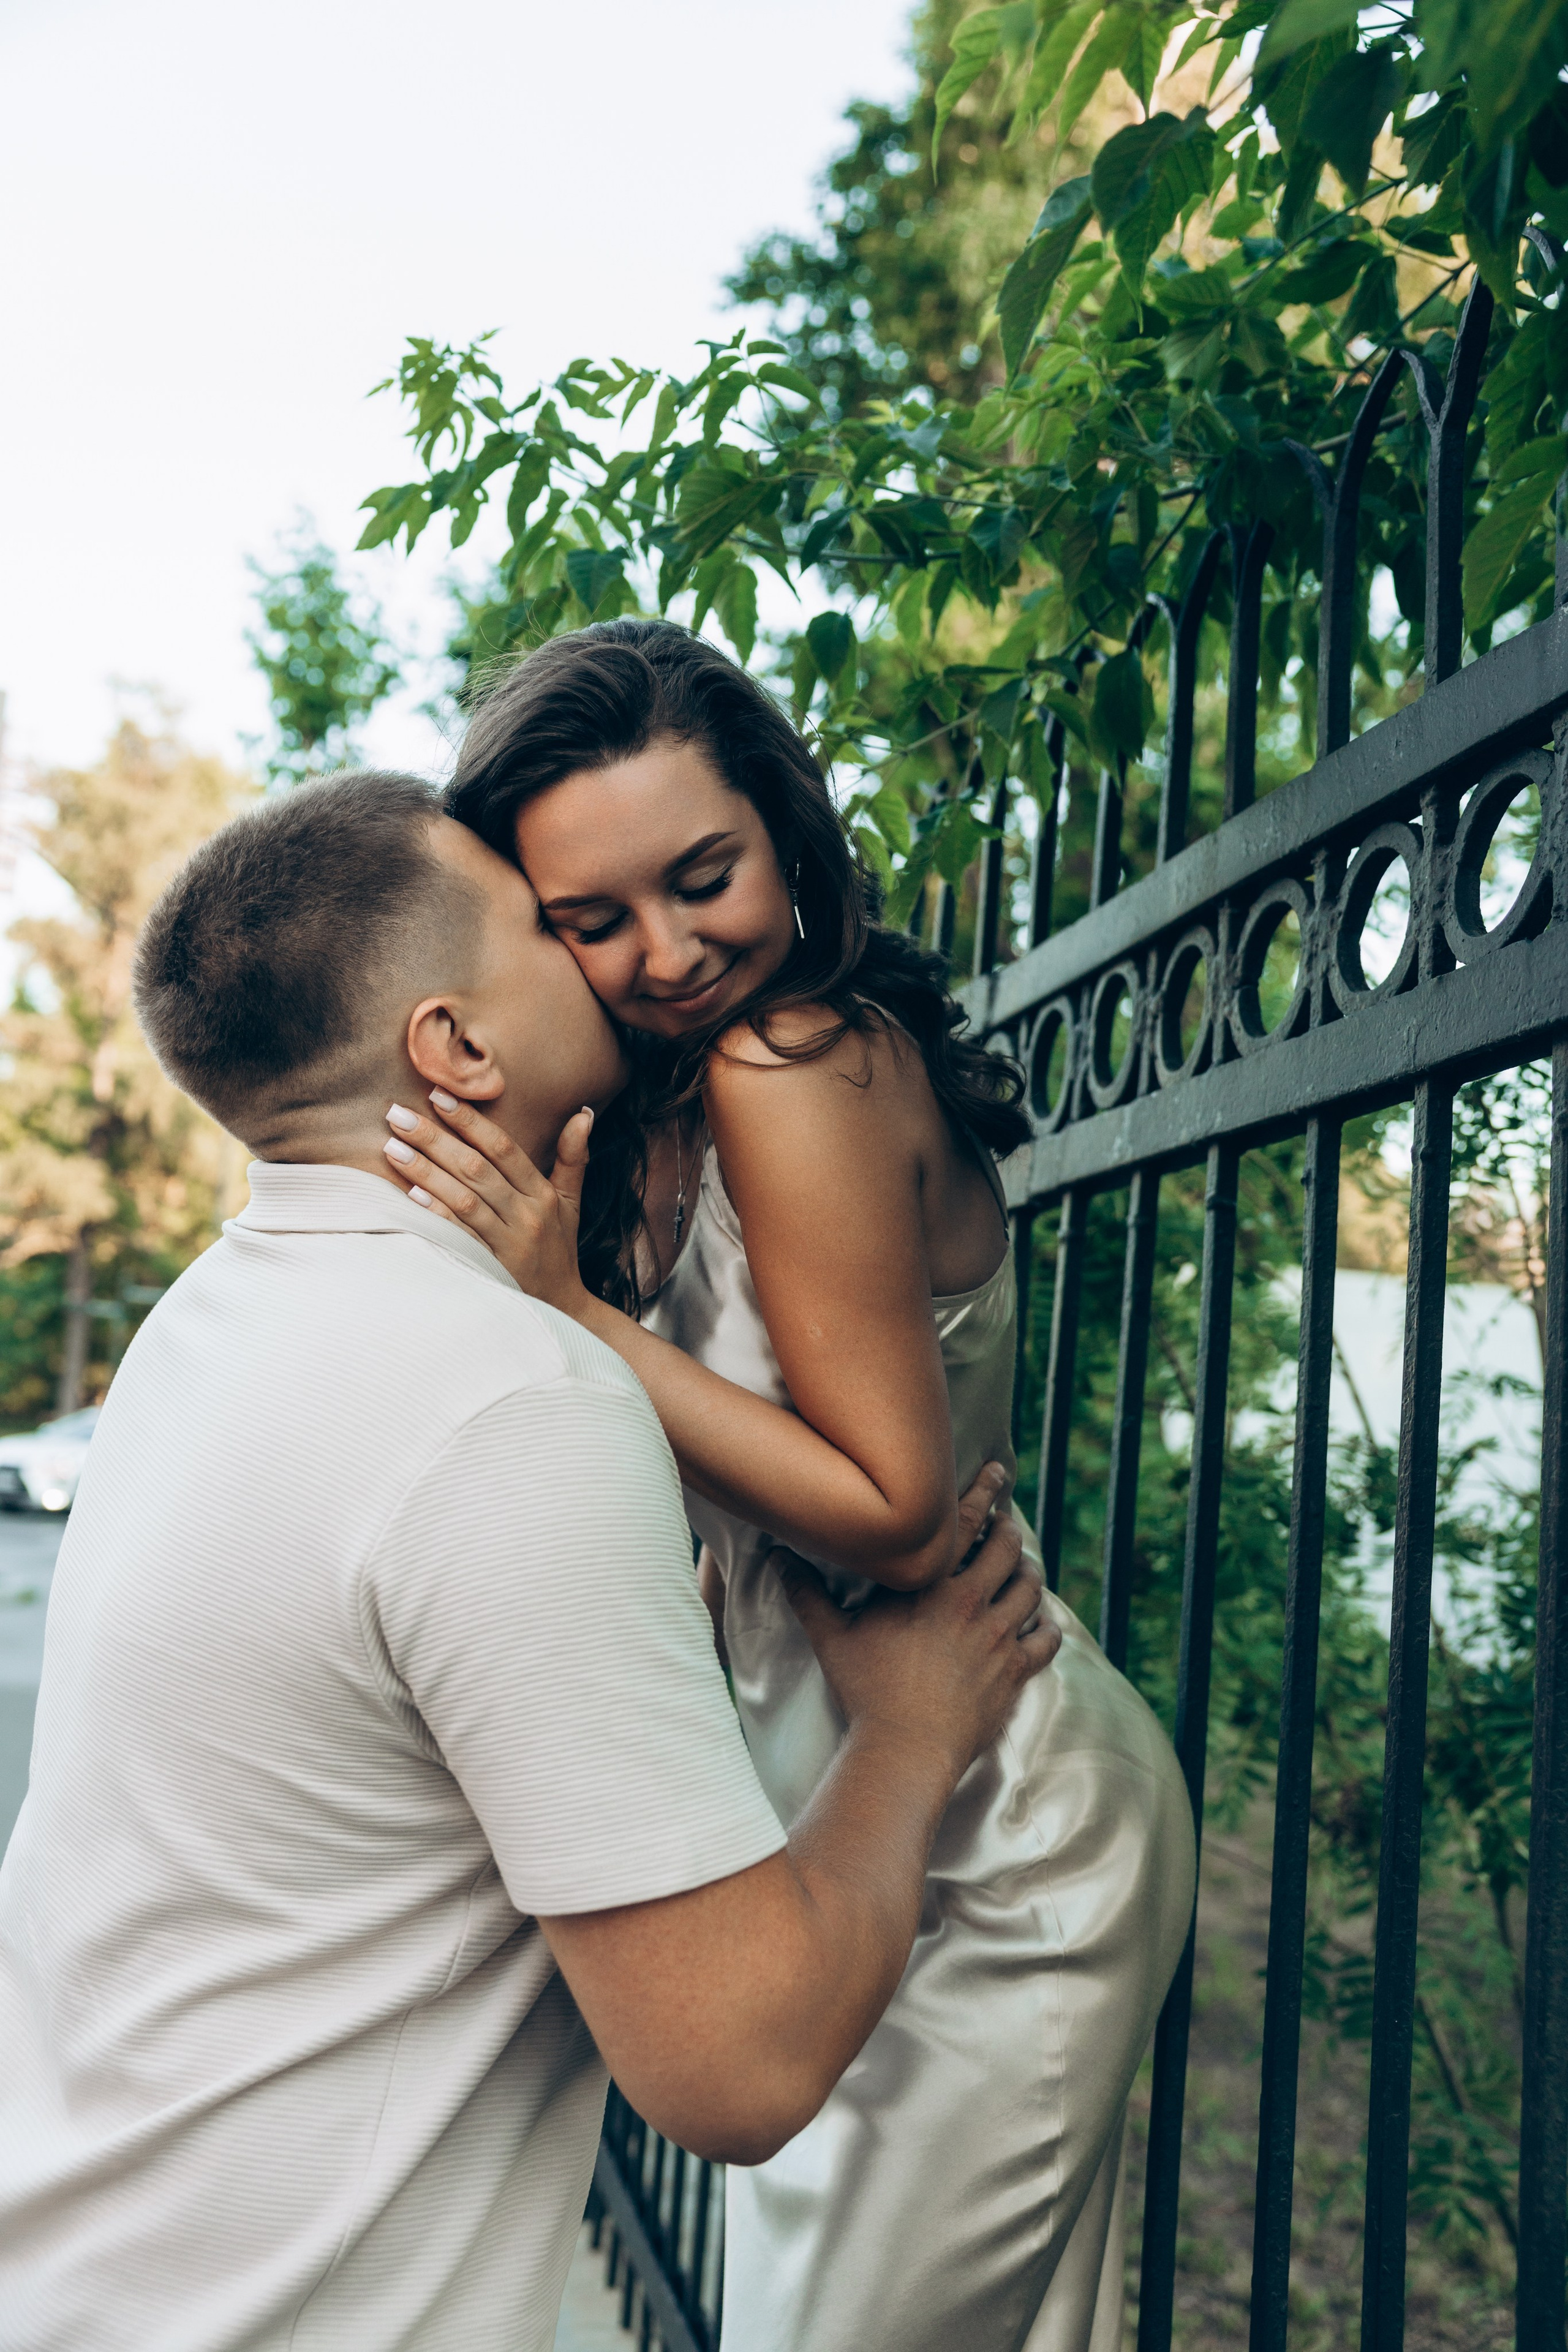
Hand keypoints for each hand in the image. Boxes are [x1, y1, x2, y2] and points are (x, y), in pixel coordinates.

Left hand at [383, 1094, 592, 1316]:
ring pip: (464, 1200)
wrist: (562, 1310)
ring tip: (392, 1147)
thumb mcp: (570, 1203)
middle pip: (476, 1169)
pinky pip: (459, 1237)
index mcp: (542, 1195)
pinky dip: (435, 1215)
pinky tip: (410, 1195)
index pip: (503, 1149)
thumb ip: (573, 1158)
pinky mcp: (490, 1269)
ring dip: (426, 1171)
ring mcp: (508, 1245)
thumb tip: (583, 1114)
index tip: (438, 1096)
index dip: (470, 1121)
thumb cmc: (559, 1249)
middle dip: (435, 1138)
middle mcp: (526, 1216)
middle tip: (397, 1114)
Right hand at [776, 1501, 1057, 1786]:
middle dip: (1009, 1529)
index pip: (965, 1521)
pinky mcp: (1015, 1671)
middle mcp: (971, 1601)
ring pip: (1030, 1587)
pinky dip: (1047, 1626)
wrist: (905, 1747)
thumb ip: (807, 1594)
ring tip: (1022, 1567)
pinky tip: (1041, 1623)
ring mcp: (998, 1636)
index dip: (985, 1490)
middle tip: (1006, 1523)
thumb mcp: (831, 1637)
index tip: (997, 1472)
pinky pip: (1047, 1639)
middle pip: (1008, 1547)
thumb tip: (775, 1559)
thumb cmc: (866, 1690)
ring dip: (1028, 1572)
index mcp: (930, 1583)